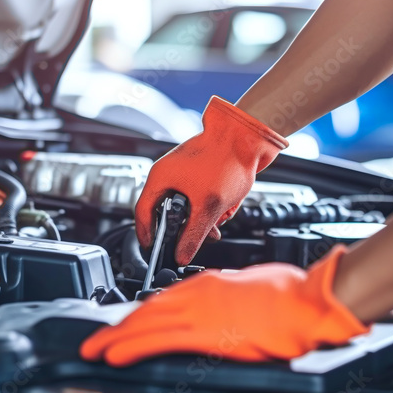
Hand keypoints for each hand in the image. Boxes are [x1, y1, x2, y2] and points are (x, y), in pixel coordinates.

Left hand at [80, 245, 368, 365]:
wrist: (308, 300)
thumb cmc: (293, 294)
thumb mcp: (255, 288)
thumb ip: (235, 299)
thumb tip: (231, 310)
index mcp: (211, 283)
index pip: (165, 298)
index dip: (141, 313)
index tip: (126, 324)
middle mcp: (200, 292)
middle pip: (147, 309)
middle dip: (118, 325)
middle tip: (95, 339)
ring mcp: (200, 312)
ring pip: (145, 322)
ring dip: (116, 336)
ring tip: (95, 349)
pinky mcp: (206, 332)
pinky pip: (159, 340)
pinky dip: (133, 346)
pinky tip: (116, 354)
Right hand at [135, 96, 287, 265]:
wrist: (249, 137)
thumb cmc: (226, 159)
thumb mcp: (208, 206)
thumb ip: (193, 234)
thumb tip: (182, 254)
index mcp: (161, 178)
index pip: (143, 212)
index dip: (148, 234)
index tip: (154, 250)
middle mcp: (169, 174)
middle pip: (167, 212)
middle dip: (186, 228)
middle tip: (197, 239)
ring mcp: (186, 173)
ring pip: (188, 207)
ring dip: (203, 218)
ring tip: (218, 221)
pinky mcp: (202, 173)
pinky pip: (201, 198)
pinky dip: (212, 207)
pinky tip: (226, 209)